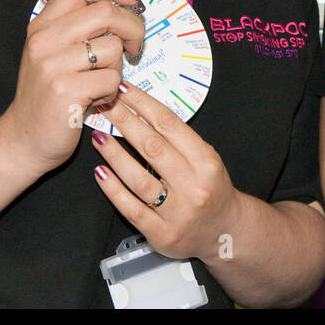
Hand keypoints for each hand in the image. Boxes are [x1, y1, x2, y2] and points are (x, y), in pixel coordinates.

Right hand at [0, 0, 144, 175]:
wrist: (22, 139)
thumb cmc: (48, 94)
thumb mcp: (53, 51)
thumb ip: (79, 26)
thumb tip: (124, 3)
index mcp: (43, 24)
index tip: (132, 0)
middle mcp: (44, 40)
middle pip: (106, 12)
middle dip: (133, 27)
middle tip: (134, 46)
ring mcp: (52, 65)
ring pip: (113, 48)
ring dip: (118, 67)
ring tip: (101, 81)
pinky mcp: (65, 91)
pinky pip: (112, 79)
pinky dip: (113, 91)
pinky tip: (96, 99)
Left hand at [92, 81, 240, 262]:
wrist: (225, 231)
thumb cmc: (212, 189)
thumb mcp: (207, 160)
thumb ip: (180, 141)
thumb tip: (143, 112)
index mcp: (206, 162)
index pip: (170, 125)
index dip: (144, 104)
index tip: (125, 91)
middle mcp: (192, 186)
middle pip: (152, 147)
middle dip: (125, 122)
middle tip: (105, 105)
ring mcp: (176, 212)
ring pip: (138, 178)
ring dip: (114, 155)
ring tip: (99, 136)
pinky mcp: (160, 233)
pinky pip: (131, 208)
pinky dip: (113, 188)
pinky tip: (100, 172)